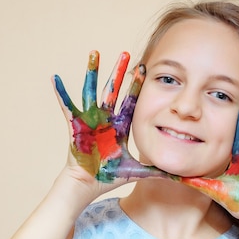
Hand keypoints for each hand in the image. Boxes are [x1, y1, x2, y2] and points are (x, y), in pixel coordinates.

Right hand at [53, 51, 166, 183]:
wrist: (89, 185)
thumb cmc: (110, 177)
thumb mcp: (138, 171)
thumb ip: (158, 170)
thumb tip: (182, 178)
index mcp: (120, 127)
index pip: (131, 102)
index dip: (137, 86)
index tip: (144, 69)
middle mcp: (106, 120)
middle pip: (114, 90)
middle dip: (119, 72)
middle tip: (126, 53)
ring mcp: (90, 120)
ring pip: (91, 91)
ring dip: (93, 72)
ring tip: (94, 53)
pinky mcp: (77, 126)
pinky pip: (68, 106)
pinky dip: (61, 93)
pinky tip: (55, 78)